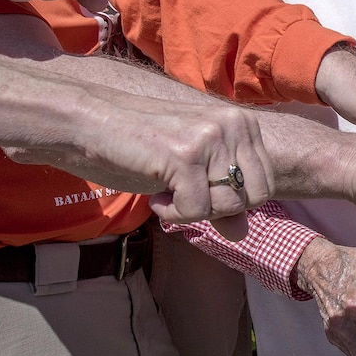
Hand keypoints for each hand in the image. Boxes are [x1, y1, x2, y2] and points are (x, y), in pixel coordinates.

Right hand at [6, 90, 274, 237]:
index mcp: (243, 123)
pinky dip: (172, 213)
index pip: (266, 184)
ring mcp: (210, 139)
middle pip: (253, 198)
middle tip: (184, 193)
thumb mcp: (191, 172)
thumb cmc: (140, 146)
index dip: (232, 200)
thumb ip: (221, 200)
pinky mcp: (184, 156)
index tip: (199, 188)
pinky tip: (153, 195)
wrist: (89, 122)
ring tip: (166, 189)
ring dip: (192, 211)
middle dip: (218, 208)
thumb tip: (242, 233)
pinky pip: (196, 210)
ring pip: (227, 206)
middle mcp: (234, 125)